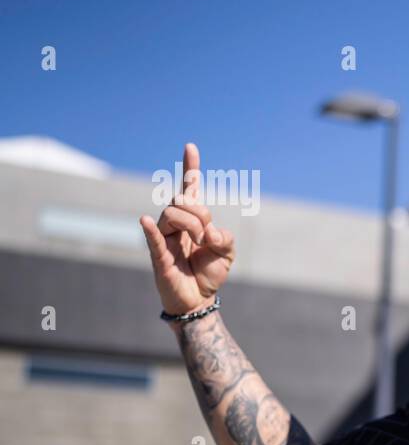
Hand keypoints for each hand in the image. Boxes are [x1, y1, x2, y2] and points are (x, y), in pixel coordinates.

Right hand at [139, 143, 235, 316]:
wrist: (199, 298)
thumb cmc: (210, 272)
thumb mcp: (227, 252)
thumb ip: (225, 238)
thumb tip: (211, 232)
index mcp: (193, 219)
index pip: (189, 188)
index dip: (190, 167)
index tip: (190, 146)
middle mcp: (175, 223)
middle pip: (183, 200)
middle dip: (201, 213)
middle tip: (208, 235)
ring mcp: (164, 236)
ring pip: (172, 214)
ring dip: (192, 226)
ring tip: (199, 243)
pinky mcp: (158, 253)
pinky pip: (152, 237)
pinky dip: (149, 229)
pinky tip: (145, 220)